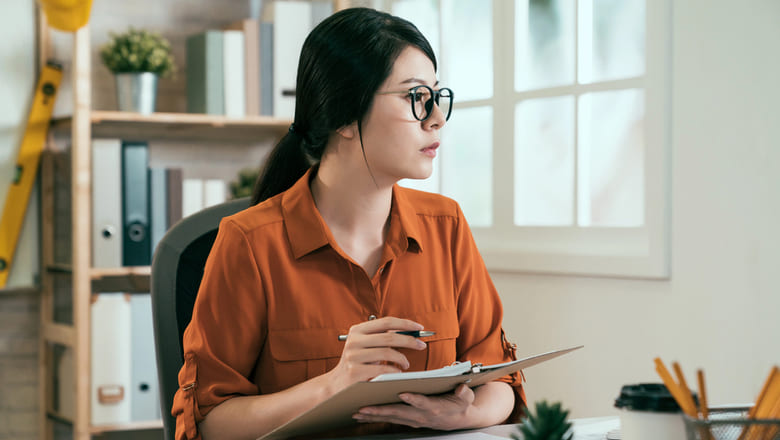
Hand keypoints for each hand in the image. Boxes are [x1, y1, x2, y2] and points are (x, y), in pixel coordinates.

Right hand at [324, 317, 427, 393]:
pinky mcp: (355, 372)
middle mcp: (354, 341)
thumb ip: (383, 337)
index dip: (405, 323)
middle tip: (422, 345)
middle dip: (410, 341)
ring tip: (406, 364)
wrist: (337, 384)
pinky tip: (397, 373)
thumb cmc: (358, 364)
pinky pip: (382, 370)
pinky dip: (394, 371)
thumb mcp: (367, 346)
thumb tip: (411, 332)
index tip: (420, 328)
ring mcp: (353, 356)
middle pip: (389, 337)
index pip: (386, 322)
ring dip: (402, 359)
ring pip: (387, 353)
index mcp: (357, 330)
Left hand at [352, 383, 477, 429]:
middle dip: (381, 411)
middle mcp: (422, 416)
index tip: (403, 394)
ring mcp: (414, 420)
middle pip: (399, 413)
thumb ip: (464, 393)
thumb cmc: (460, 404)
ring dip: (374, 416)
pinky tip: (363, 415)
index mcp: (435, 407)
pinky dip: (376, 417)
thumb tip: (462, 388)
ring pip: (391, 418)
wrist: (460, 418)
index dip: (413, 400)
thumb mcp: (467, 397)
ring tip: (357, 412)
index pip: (423, 403)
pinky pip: (390, 419)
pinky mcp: (408, 420)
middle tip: (364, 408)